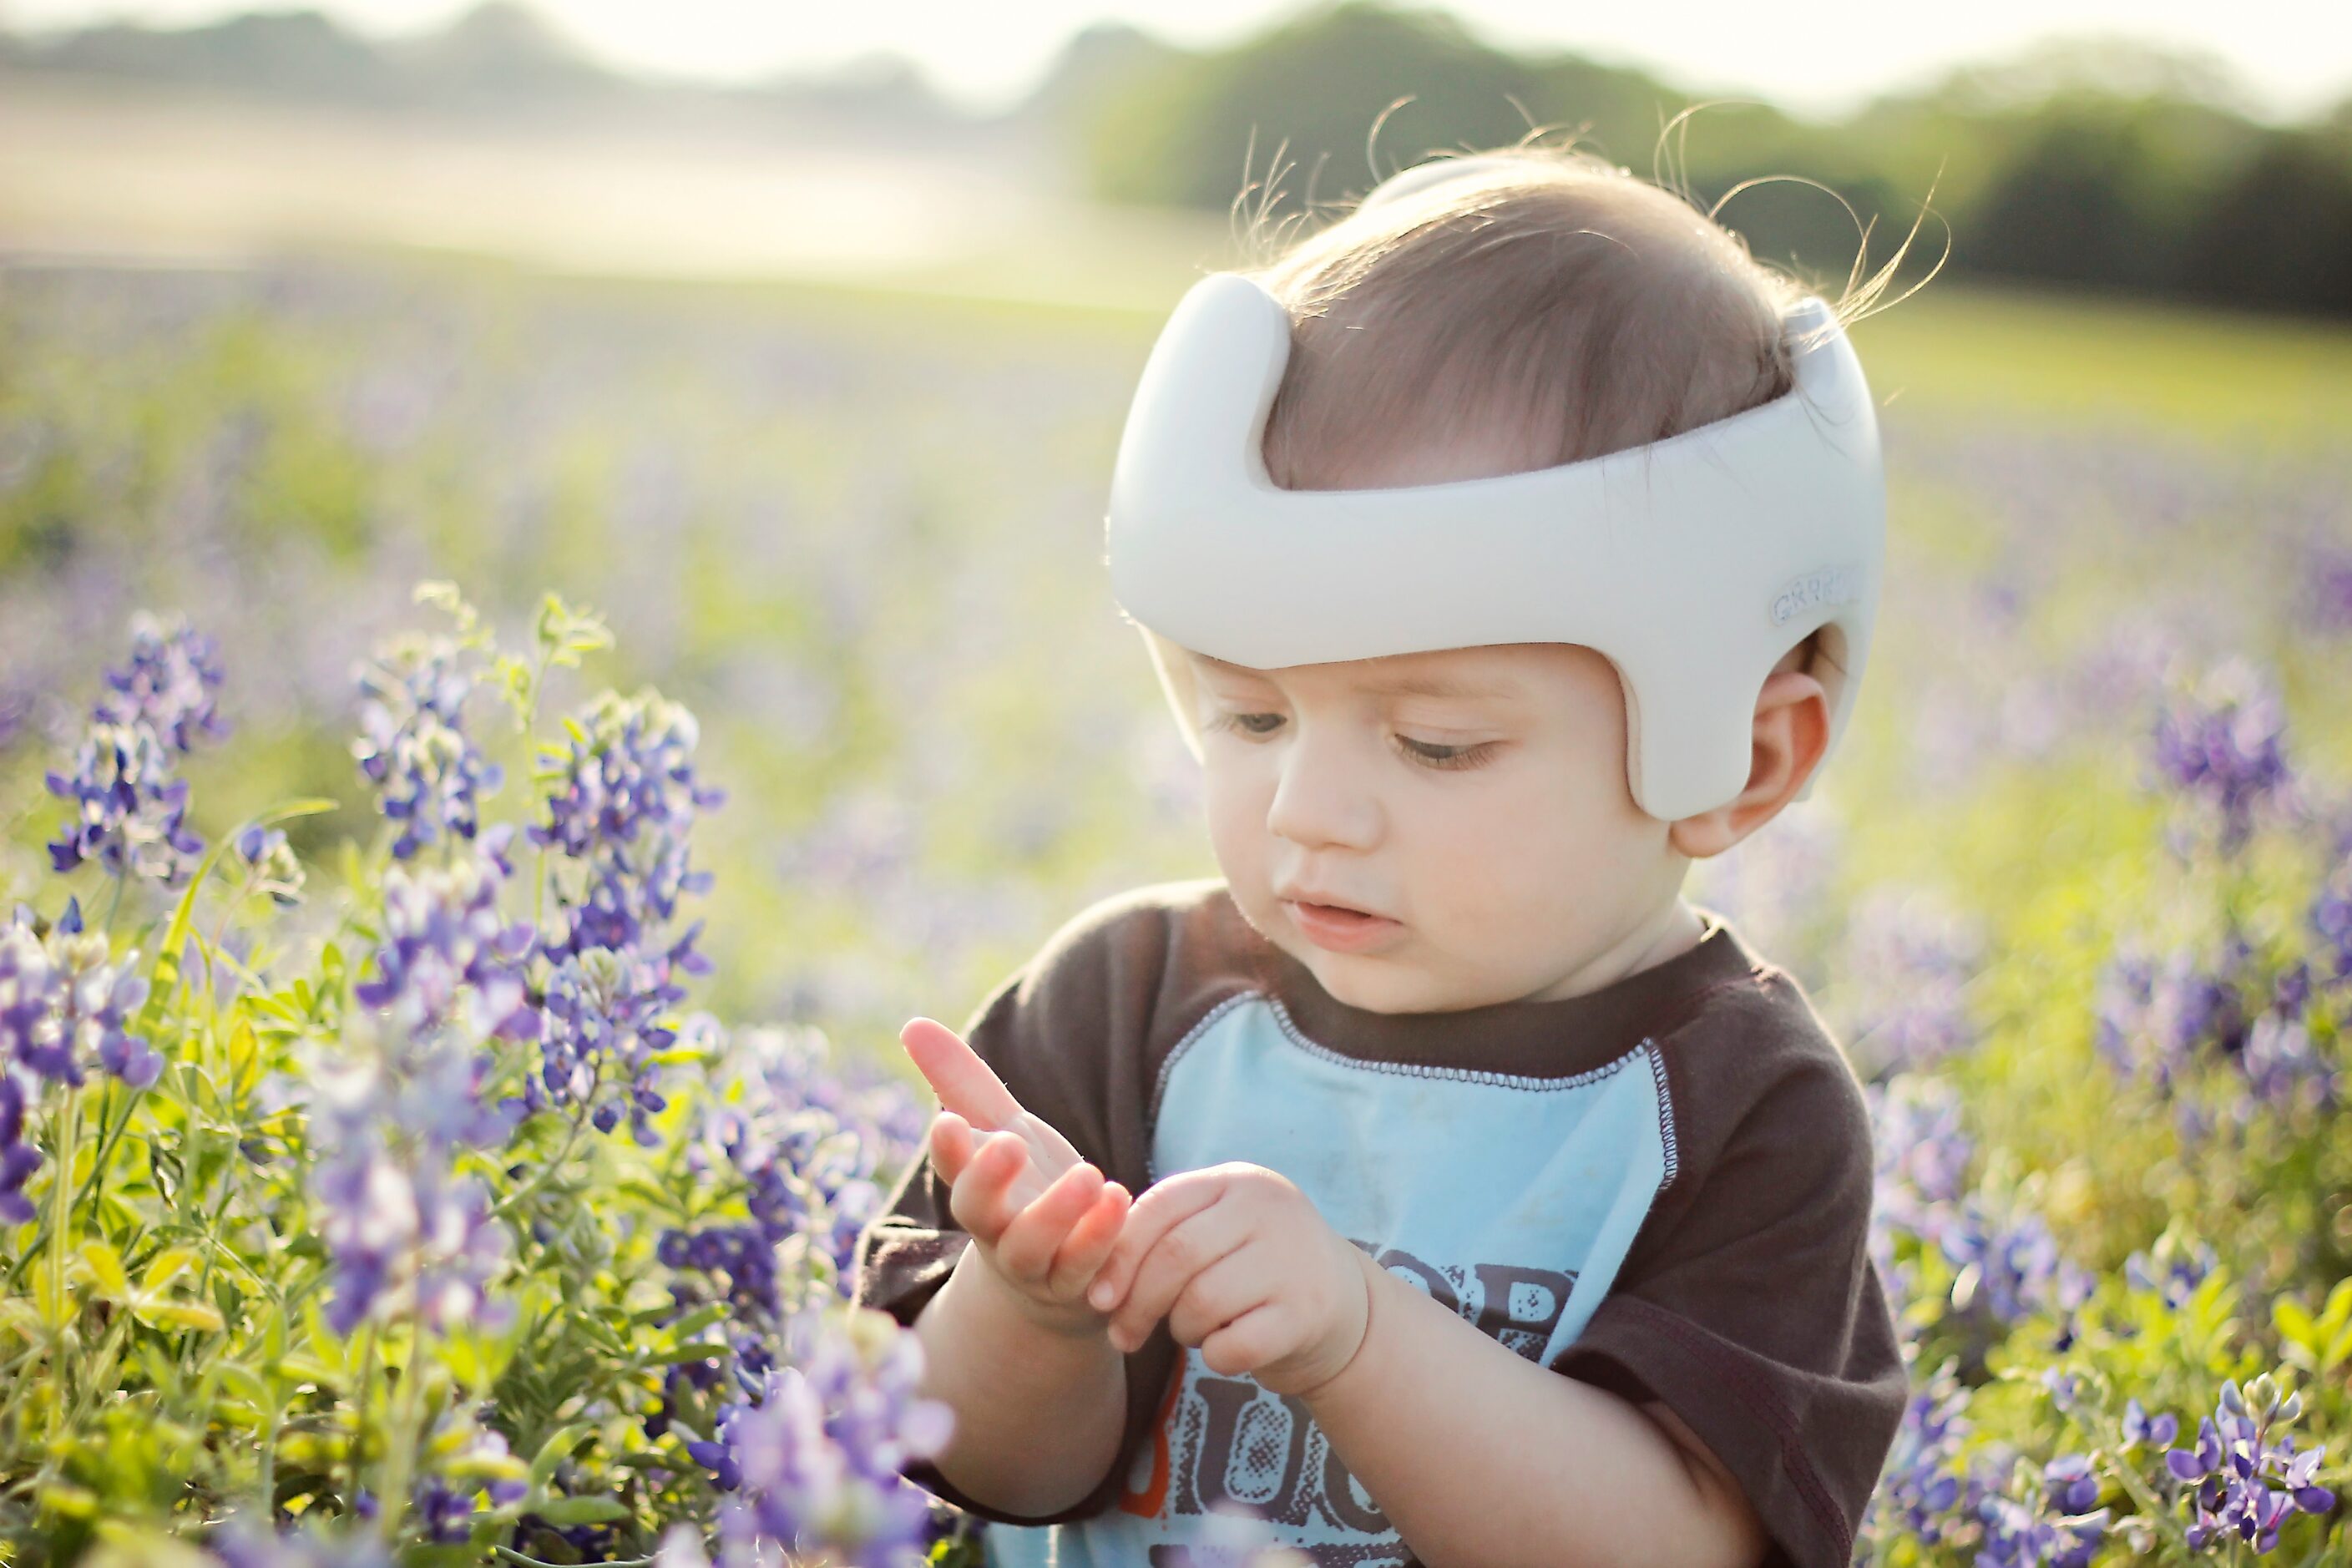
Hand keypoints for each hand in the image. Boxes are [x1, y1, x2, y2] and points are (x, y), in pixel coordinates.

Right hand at [901, 1017, 1131, 1336]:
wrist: (1059, 1280)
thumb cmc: (1026, 1188)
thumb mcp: (1002, 1130)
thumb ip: (962, 1081)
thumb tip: (912, 1023)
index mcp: (973, 1187)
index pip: (950, 1168)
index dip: (948, 1150)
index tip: (947, 1122)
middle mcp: (995, 1230)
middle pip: (976, 1212)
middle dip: (987, 1180)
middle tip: (1009, 1143)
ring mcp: (1036, 1265)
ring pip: (1032, 1248)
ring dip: (1057, 1214)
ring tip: (1089, 1176)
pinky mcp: (1080, 1286)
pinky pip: (1087, 1270)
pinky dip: (1102, 1240)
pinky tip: (1121, 1200)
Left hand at [1083, 1161, 1372, 1396]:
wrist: (1347, 1310)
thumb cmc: (1256, 1271)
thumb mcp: (1218, 1233)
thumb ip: (1164, 1238)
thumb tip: (1095, 1280)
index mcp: (1239, 1181)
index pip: (1160, 1207)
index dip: (1120, 1256)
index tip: (1099, 1298)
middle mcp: (1270, 1209)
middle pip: (1175, 1257)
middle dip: (1137, 1303)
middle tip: (1123, 1336)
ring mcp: (1294, 1259)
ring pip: (1200, 1303)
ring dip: (1181, 1329)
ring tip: (1194, 1331)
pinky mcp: (1309, 1313)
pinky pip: (1233, 1346)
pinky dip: (1216, 1357)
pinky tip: (1228, 1349)